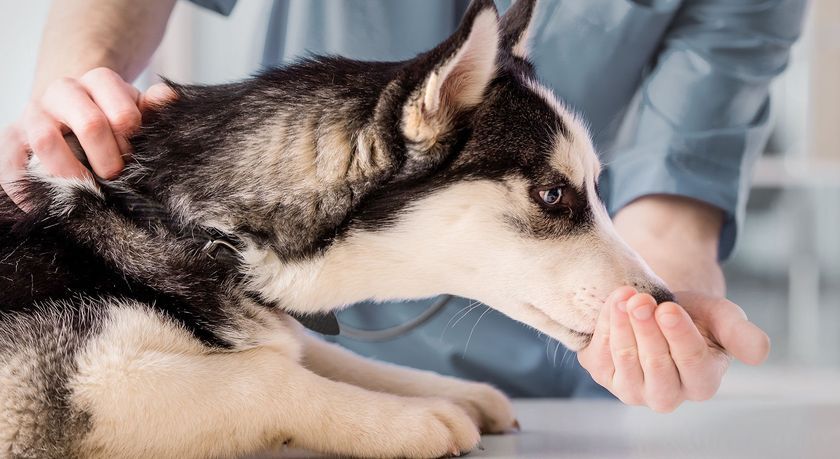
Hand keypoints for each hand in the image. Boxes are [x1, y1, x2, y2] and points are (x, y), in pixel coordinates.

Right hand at [0, 67, 174, 205]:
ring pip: (46, 140)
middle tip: (115, 177)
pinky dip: (29, 189)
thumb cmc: (112, 116)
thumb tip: (167, 97)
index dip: (133, 143)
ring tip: (87, 191)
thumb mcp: (136, 108)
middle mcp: (62, 91)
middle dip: (108, 159)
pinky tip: (49, 203)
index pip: (123, 112)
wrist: (70, 110)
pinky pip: (11, 163)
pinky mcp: (11, 138)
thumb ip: (154, 106)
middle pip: (90, 124)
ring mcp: (33, 113)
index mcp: (99, 81)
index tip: (134, 158)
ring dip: (71, 173)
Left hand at [578, 286, 769, 411]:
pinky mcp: (605, 375)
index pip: (691, 362)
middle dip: (647, 330)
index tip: (669, 309)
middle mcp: (667, 395)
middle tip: (641, 300)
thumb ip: (742, 334)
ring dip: (623, 326)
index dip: (678, 335)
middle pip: (656, 364)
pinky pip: (601, 354)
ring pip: (626, 360)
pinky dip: (605, 326)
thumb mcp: (723, 319)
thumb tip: (760, 353)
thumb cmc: (696, 317)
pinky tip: (614, 304)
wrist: (658, 311)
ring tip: (625, 297)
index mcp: (702, 383)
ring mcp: (633, 389)